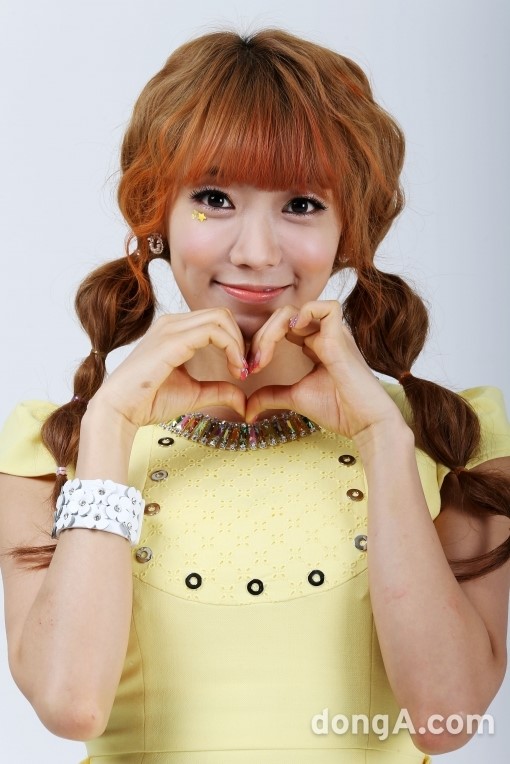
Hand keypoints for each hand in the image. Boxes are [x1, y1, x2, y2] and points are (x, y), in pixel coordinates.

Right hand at [88, 309, 247, 428]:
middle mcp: (172, 322)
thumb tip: (243, 400)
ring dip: (238, 344)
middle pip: (222, 315)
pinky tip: (234, 369)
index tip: (241, 372)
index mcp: (175, 330)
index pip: (217, 321)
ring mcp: (171, 327)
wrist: (120, 409)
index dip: (236, 343)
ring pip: (221, 318)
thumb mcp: (194, 394)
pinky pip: (214, 331)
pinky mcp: (172, 339)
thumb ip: (219, 391)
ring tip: (240, 371)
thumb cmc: (149, 401)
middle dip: (241, 340)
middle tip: (245, 370)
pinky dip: (231, 348)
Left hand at [245, 300, 404, 439]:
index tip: (250, 368)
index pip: (282, 328)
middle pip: (284, 318)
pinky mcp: (341, 337)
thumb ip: (271, 396)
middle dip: (262, 338)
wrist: (364, 423)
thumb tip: (246, 408)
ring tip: (264, 355)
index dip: (262, 343)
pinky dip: (306, 313)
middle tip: (254, 363)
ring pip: (296, 311)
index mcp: (315, 345)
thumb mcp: (295, 398)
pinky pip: (327, 307)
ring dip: (273, 330)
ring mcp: (334, 334)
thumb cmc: (339, 410)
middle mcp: (325, 335)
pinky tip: (292, 335)